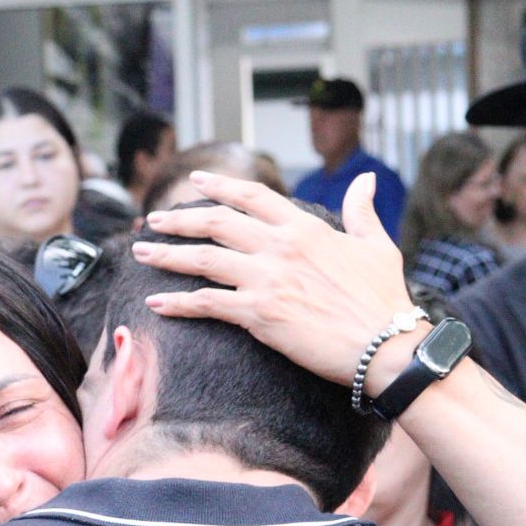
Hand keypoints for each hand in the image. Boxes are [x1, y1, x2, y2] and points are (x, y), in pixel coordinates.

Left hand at [132, 171, 415, 389]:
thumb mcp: (377, 245)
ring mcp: (267, 279)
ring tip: (140, 252)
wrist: (385, 345)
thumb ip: (361, 211)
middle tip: (152, 220)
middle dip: (179, 219)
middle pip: (216, 222)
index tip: (197, 181)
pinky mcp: (259, 313)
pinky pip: (207, 303)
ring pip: (203, 259)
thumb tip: (366, 180)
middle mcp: (280, 247)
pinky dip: (178, 302)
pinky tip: (156, 302)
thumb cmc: (384, 300)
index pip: (253, 196)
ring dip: (167, 255)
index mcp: (305, 227)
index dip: (220, 186)